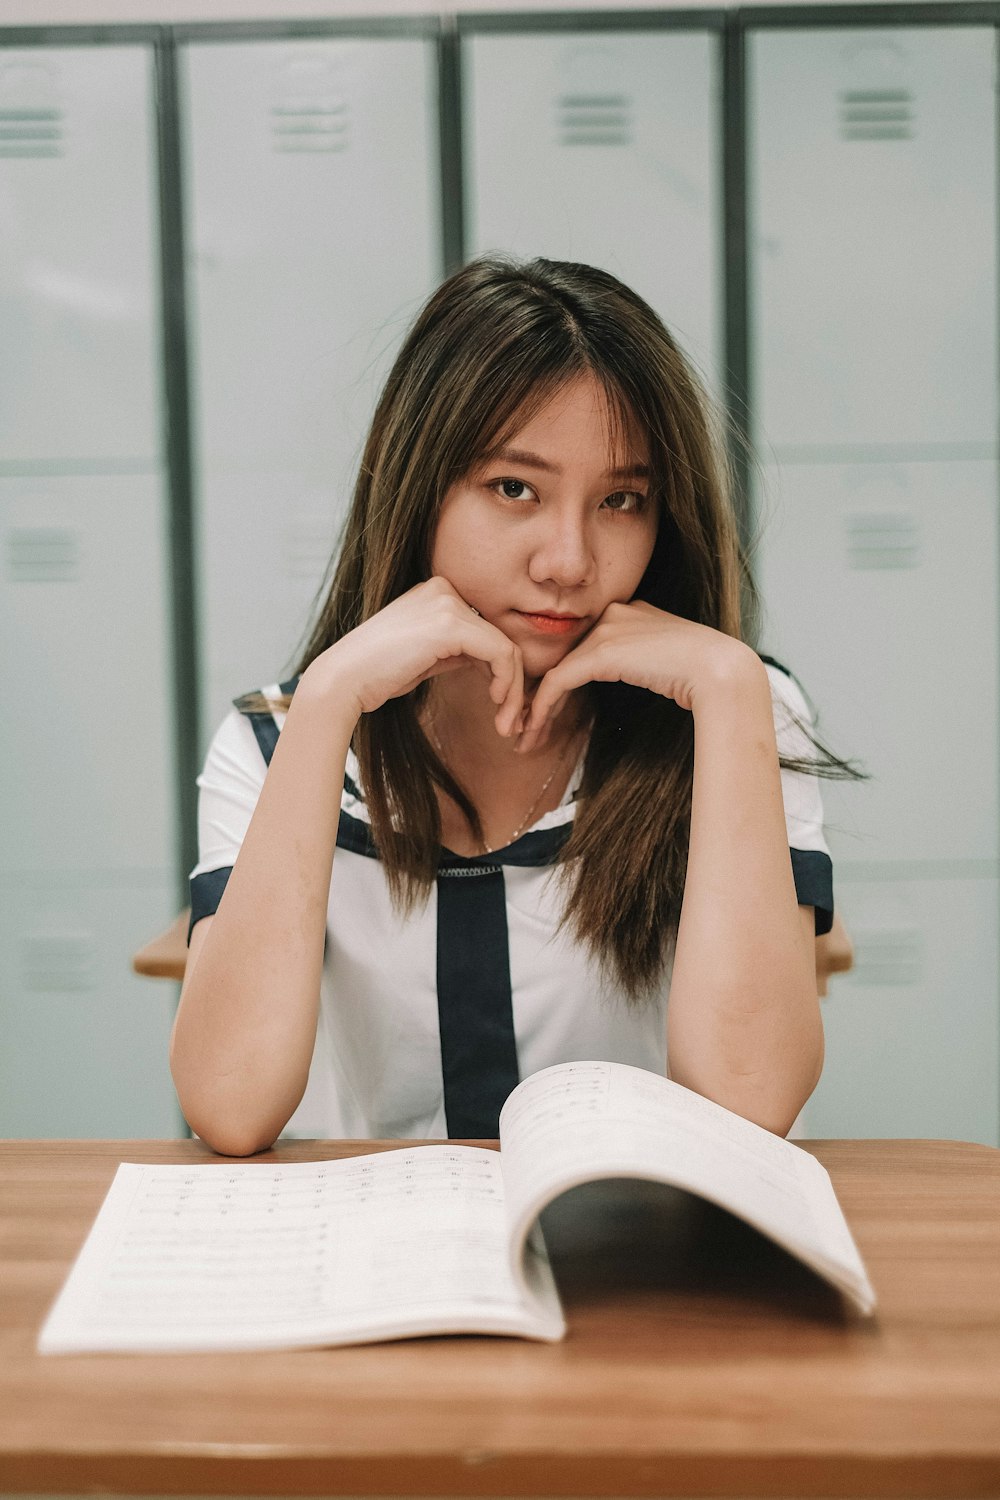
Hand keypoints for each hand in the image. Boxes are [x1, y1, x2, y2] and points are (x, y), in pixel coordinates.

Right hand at [304, 577, 524, 734]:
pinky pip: (500, 652)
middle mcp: (444, 589)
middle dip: (513, 683)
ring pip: (506, 647)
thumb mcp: (426, 656)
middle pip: (500, 637)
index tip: (501, 706)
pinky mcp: (451, 624)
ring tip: (507, 723)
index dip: (501, 671)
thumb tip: (491, 661)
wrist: (344, 680)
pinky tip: (497, 702)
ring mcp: (447, 603)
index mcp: (436, 593)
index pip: (486, 631)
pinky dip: (507, 682)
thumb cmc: (377, 675)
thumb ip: (457, 650)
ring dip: (513, 689)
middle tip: (511, 722)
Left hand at [517, 601, 758, 751]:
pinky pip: (559, 682)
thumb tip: (639, 682)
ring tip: (524, 738)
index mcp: (632, 611)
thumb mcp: (667, 666)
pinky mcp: (601, 651)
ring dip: (536, 708)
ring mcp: (607, 629)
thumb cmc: (707, 678)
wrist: (722, 673)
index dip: (565, 679)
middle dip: (543, 695)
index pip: (586, 646)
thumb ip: (643, 666)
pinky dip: (542, 708)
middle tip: (527, 727)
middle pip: (567, 657)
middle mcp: (615, 613)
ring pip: (557, 671)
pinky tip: (534, 731)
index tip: (551, 711)